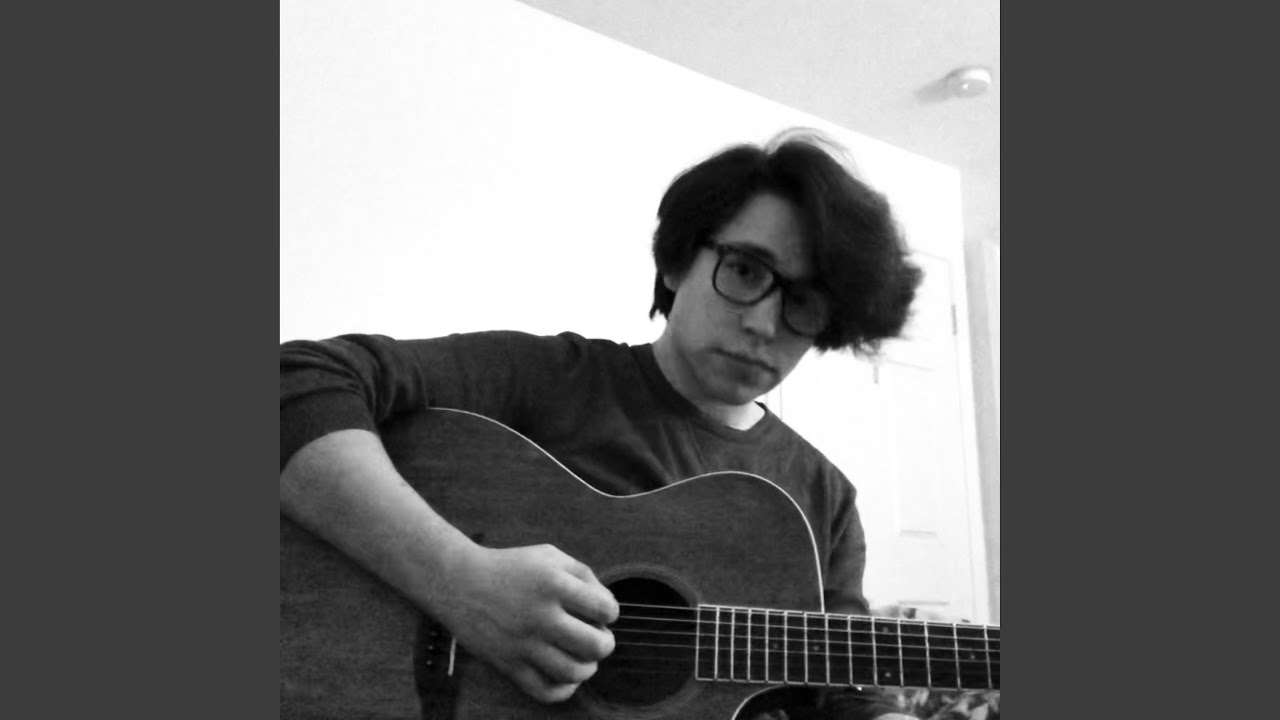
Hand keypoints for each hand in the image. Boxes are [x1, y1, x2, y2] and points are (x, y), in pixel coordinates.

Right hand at [437, 543, 618, 703]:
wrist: (459, 583)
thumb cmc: (511, 568)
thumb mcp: (550, 556)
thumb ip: (585, 574)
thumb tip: (608, 606)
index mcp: (553, 584)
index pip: (605, 609)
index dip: (610, 612)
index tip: (600, 612)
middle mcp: (540, 615)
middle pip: (595, 646)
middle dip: (606, 644)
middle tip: (598, 638)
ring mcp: (523, 643)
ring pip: (573, 672)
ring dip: (588, 668)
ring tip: (583, 658)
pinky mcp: (508, 664)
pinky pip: (545, 691)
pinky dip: (564, 690)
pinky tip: (565, 676)